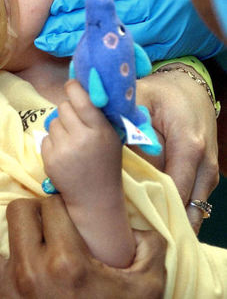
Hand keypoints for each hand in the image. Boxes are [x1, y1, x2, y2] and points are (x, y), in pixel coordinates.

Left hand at [0, 196, 165, 298]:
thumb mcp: (146, 289)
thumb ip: (148, 249)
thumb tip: (133, 226)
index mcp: (67, 262)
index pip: (51, 204)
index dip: (63, 208)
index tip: (68, 221)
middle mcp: (30, 274)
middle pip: (16, 211)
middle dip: (32, 217)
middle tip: (45, 232)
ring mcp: (3, 296)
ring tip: (17, 256)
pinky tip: (9, 287)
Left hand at [34, 0, 222, 61]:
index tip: (56, 5)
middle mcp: (154, 1)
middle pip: (106, 16)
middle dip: (72, 26)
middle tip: (43, 34)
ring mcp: (164, 26)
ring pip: (118, 38)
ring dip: (86, 44)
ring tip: (57, 48)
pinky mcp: (173, 44)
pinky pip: (139, 52)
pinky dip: (113, 57)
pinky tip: (92, 61)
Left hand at [41, 81, 121, 208]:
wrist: (95, 197)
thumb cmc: (105, 161)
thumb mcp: (111, 136)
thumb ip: (99, 113)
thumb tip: (84, 83)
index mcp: (99, 130)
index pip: (81, 99)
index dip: (74, 88)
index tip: (72, 85)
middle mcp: (81, 138)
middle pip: (64, 106)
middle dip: (68, 111)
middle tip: (77, 123)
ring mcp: (64, 150)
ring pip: (53, 121)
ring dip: (60, 127)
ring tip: (72, 142)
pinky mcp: (50, 159)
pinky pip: (45, 137)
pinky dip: (53, 142)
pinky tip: (64, 153)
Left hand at [136, 68, 218, 232]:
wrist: (190, 89)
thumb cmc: (163, 94)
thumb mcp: (142, 102)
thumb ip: (130, 127)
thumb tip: (115, 157)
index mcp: (189, 147)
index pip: (174, 192)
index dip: (151, 210)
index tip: (127, 220)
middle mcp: (205, 166)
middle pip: (185, 210)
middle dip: (159, 222)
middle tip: (130, 233)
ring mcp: (209, 175)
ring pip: (191, 213)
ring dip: (167, 220)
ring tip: (138, 228)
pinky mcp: (206, 179)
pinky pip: (192, 205)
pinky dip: (173, 212)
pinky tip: (151, 216)